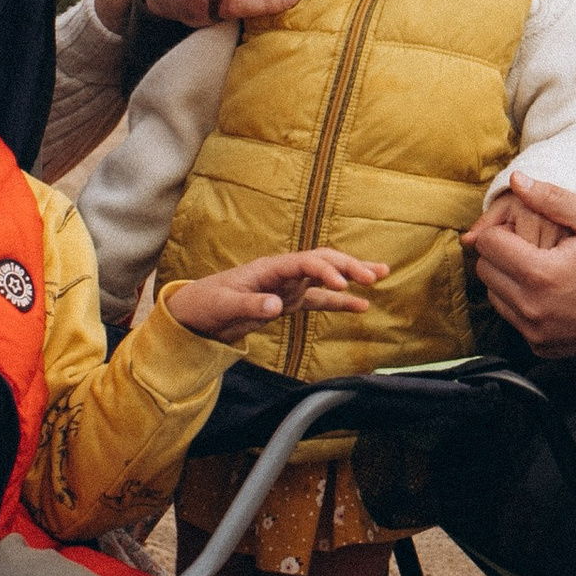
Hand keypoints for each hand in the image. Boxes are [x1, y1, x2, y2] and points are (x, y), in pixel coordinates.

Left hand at [166, 250, 388, 339]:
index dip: (326, 270)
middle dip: (348, 265)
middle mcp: (282, 273)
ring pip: (326, 275)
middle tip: (373, 276)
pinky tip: (362, 306)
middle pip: (322, 261)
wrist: (195, 314)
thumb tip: (277, 305)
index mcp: (268, 268)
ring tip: (381, 275)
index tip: (343, 283)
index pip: (305, 262)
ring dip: (352, 274)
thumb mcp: (223, 307)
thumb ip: (250, 306)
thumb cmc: (205, 305)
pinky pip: (319, 299)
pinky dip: (340, 302)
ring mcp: (287, 286)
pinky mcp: (287, 301)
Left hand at [463, 176, 575, 356]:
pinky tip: (550, 290)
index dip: (501, 226)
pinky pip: (513, 319)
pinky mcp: (543, 348)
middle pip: (485, 270)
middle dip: (500, 251)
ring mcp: (537, 334)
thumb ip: (552, 198)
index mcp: (541, 274)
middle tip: (532, 242)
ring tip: (541, 265)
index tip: (523, 224)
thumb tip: (515, 180)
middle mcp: (532, 310)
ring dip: (507, 277)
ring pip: (494, 297)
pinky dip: (521, 302)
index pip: (487, 243)